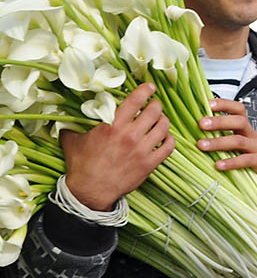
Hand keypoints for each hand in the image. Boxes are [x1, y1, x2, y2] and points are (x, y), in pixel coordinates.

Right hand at [60, 82, 172, 209]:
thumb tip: (65, 114)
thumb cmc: (81, 165)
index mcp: (112, 126)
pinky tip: (165, 137)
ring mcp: (142, 150)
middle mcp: (130, 136)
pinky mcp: (150, 164)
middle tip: (154, 104)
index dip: (145, 91)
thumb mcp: (72, 139)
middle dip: (156, 105)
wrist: (91, 190)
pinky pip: (169, 147)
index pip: (134, 101)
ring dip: (164, 120)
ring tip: (160, 120)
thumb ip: (72, 124)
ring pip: (164, 127)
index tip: (150, 87)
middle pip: (154, 111)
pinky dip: (170, 139)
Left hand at [198, 98, 256, 194]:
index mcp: (245, 129)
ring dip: (219, 142)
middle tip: (201, 124)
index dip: (224, 104)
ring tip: (202, 145)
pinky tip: (218, 165)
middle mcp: (252, 135)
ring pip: (239, 141)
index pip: (238, 109)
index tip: (207, 103)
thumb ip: (223, 138)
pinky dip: (231, 162)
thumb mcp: (240, 145)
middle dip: (219, 121)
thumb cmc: (254, 158)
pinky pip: (246, 160)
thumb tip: (195, 133)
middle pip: (239, 121)